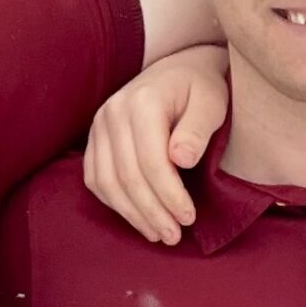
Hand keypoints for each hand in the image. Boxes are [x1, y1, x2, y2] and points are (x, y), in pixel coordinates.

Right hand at [83, 49, 227, 243]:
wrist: (178, 70)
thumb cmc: (200, 89)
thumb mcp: (211, 103)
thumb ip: (198, 129)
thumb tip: (181, 160)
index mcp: (143, 102)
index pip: (152, 161)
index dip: (170, 195)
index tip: (189, 218)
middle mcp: (113, 112)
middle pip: (127, 176)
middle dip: (152, 212)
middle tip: (174, 236)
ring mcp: (99, 125)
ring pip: (107, 182)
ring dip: (132, 214)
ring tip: (158, 234)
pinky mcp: (94, 138)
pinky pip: (95, 178)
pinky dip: (114, 203)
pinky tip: (137, 217)